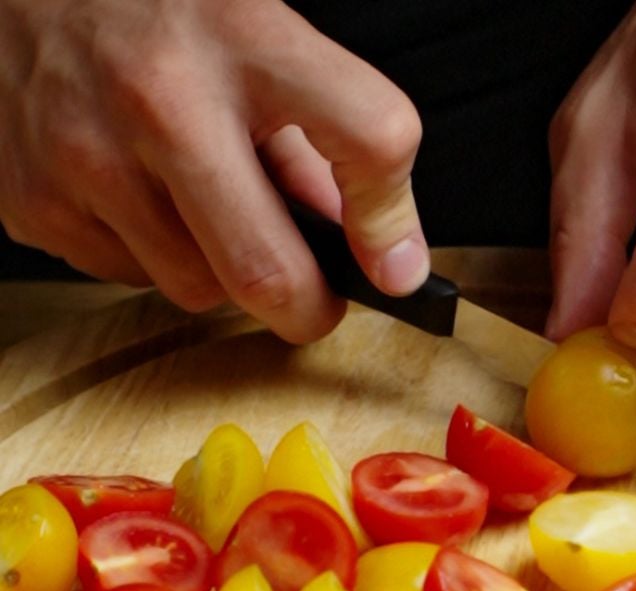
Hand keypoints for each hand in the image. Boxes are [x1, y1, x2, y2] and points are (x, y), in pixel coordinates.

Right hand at [0, 0, 428, 342]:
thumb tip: (364, 245)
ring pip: (198, 290)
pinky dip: (151, 256)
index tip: (395, 263)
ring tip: (198, 203)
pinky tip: (136, 196)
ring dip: (218, 272)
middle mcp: (160, 97)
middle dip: (307, 310)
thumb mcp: (254, 36)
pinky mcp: (34, 201)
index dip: (393, 220)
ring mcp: (86, 155)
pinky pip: (129, 278)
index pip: (371, 138)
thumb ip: (315, 139)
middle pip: (267, 273)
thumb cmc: (150, 8)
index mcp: (243, 36)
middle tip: (312, 299)